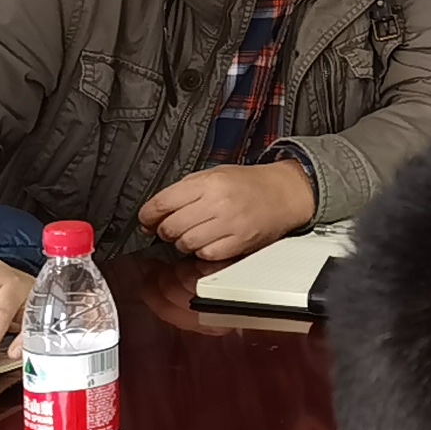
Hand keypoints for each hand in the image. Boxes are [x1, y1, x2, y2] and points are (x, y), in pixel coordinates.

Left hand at [139, 160, 318, 263]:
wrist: (284, 193)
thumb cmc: (248, 184)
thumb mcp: (214, 174)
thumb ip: (183, 191)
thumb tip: (153, 215)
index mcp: (209, 182)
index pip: (163, 202)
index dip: (147, 214)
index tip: (146, 219)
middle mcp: (218, 203)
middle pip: (171, 226)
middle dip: (164, 230)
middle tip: (170, 227)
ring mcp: (230, 225)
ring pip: (186, 243)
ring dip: (182, 242)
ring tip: (191, 234)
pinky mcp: (239, 243)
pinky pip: (206, 255)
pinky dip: (201, 252)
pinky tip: (206, 242)